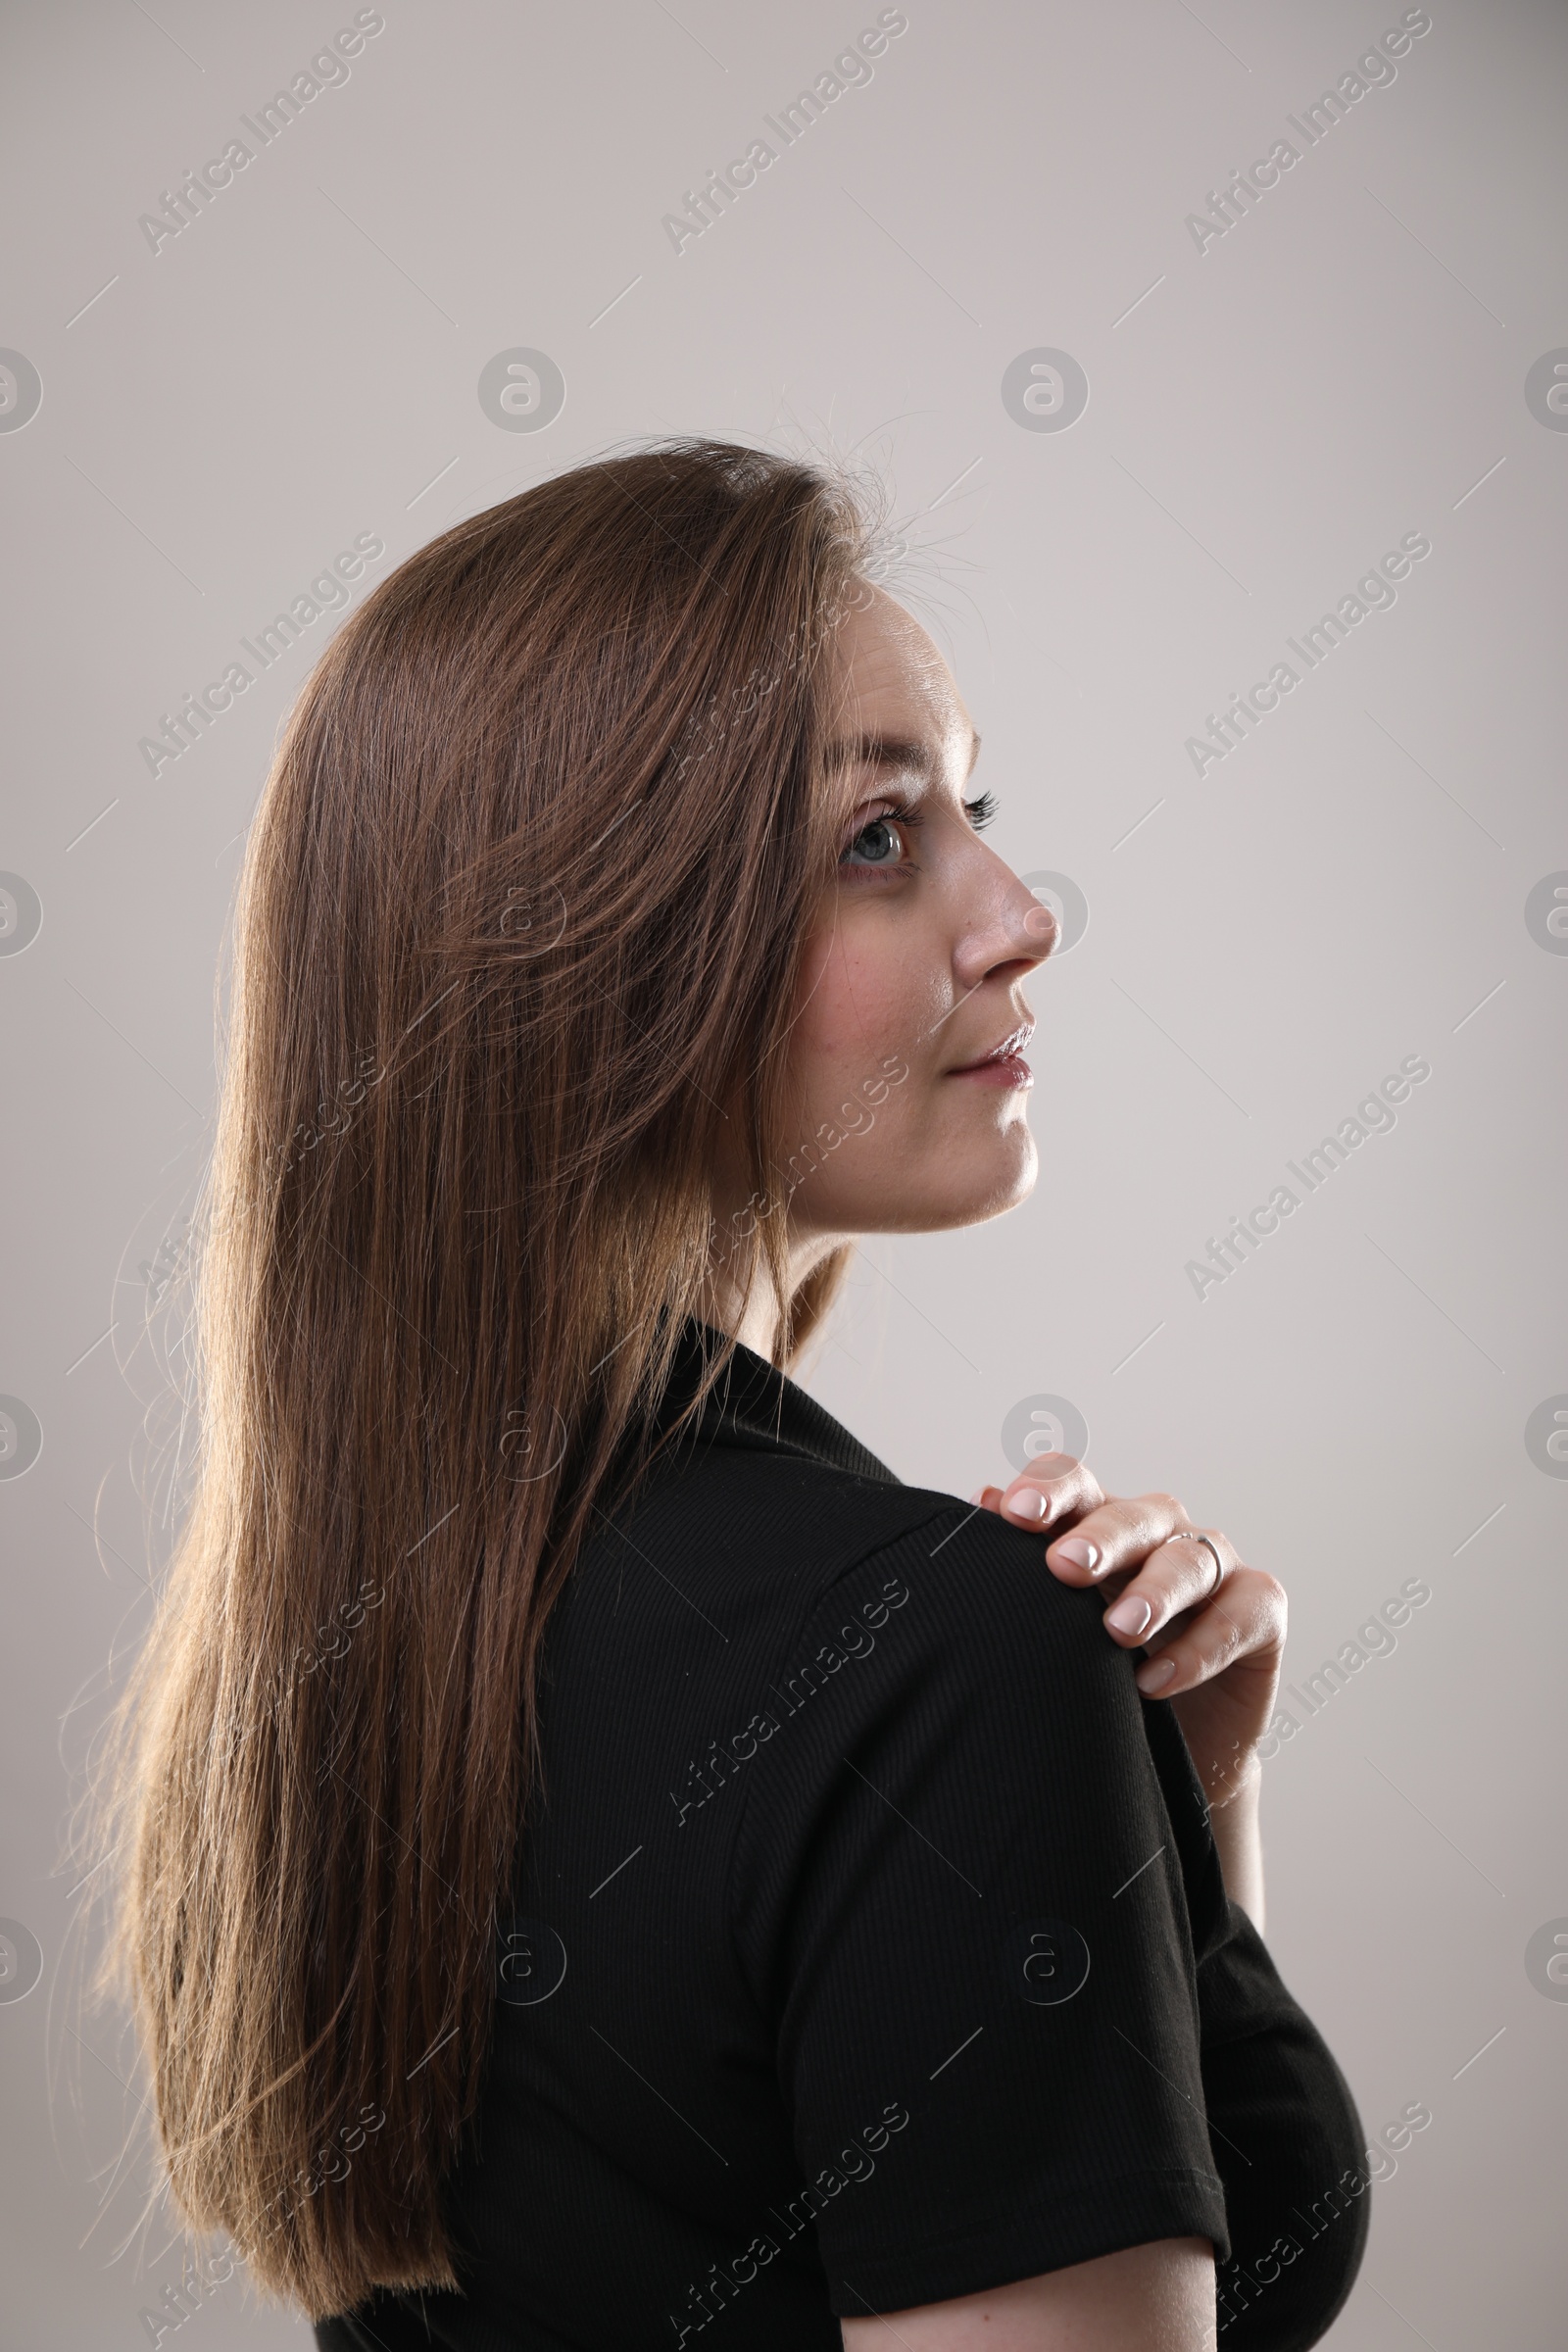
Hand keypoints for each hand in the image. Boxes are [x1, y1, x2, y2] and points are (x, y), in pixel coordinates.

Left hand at [970, 1457, 1285, 1809]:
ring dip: (1154, 1591)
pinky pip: (1241, 1612)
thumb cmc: (1095, 1677)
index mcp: (1099, 1526)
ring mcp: (1213, 1568)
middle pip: (1133, 1516)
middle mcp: (1158, 1534)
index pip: (1075, 1486)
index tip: (1014, 1513)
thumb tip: (984, 1499)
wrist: (1160, 1755)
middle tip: (1064, 1568)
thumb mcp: (1050, 1626)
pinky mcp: (1259, 1611)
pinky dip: (1202, 1646)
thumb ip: (1018, 1567)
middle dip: (1100, 1538)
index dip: (1048, 1491)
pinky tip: (1156, 1679)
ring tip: (1118, 1631)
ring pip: (1189, 1558)